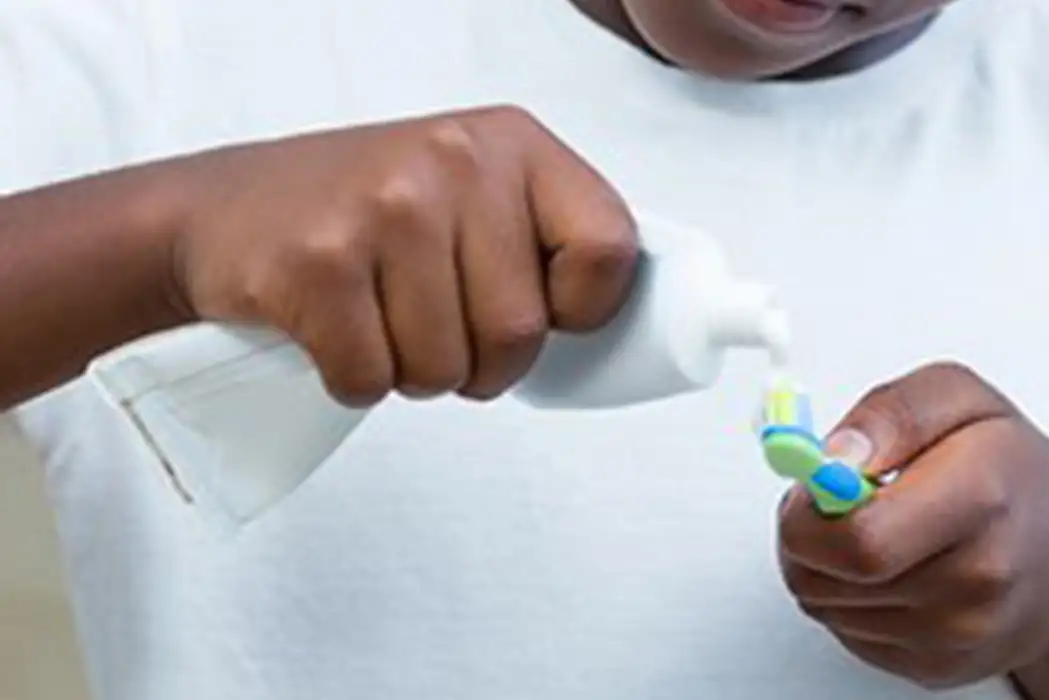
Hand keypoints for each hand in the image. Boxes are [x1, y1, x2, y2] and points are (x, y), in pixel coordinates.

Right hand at [169, 106, 637, 404]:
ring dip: (413, 373)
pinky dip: (354, 381)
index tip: (544, 314)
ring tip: (379, 322)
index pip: (609, 249)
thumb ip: (535, 239)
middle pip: (519, 334)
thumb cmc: (360, 213)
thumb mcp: (466, 191)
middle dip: (480, 364)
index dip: (582, 310)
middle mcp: (453, 162)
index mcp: (511, 144)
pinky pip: (371, 380)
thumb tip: (605, 319)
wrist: (220, 210)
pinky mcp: (318, 264)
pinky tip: (333, 331)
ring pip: (445, 369)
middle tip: (434, 330)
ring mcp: (384, 209)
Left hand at [779, 362, 1048, 690]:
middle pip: (824, 579)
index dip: (807, 512)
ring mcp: (958, 632)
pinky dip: (848, 599)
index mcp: (980, 497)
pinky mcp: (937, 666)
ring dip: (823, 567)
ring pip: (824, 606)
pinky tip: (889, 569)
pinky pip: (847, 633)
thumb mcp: (958, 399)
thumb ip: (890, 414)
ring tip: (871, 530)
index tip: (811, 483)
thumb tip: (832, 456)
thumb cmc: (1011, 471)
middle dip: (803, 536)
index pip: (856, 539)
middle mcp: (976, 577)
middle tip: (829, 502)